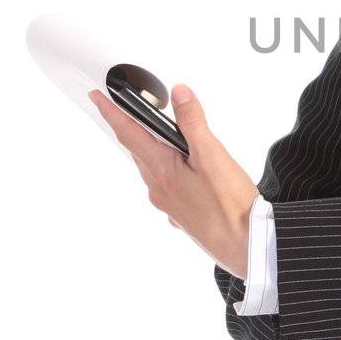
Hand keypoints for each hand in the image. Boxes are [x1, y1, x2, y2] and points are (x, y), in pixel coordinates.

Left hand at [87, 84, 258, 277]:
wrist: (244, 246)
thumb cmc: (230, 205)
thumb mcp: (212, 155)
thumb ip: (193, 122)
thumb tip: (179, 93)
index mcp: (162, 170)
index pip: (129, 133)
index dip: (111, 112)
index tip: (96, 97)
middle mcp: (159, 188)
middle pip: (139, 152)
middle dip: (134, 130)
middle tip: (129, 112)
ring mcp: (169, 204)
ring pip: (153, 171)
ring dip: (153, 152)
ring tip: (163, 139)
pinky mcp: (182, 215)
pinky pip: (168, 188)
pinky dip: (171, 173)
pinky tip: (187, 174)